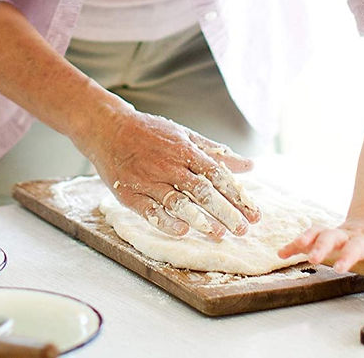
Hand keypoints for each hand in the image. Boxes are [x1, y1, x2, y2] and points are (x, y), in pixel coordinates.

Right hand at [83, 107, 260, 239]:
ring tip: (218, 234)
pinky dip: (166, 222)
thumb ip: (217, 152)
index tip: (254, 213)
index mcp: (186, 151)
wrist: (109, 129)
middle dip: (225, 212)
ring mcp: (148, 180)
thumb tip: (249, 165)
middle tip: (243, 229)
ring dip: (200, 220)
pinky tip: (182, 232)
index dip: (238, 195)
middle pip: (202, 192)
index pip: (218, 175)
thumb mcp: (186, 135)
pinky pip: (150, 211)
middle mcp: (169, 166)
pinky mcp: (129, 194)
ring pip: (178, 203)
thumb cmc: (152, 132)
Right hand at [278, 208, 363, 272]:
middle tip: (313, 258)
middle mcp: (346, 233)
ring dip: (304, 240)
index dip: (347, 256)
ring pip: (317, 233)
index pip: (356, 246)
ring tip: (290, 250)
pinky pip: (308, 237)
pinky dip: (295, 245)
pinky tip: (282, 253)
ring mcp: (334, 234)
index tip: (339, 268)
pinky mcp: (324, 236)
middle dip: (321, 246)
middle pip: (331, 236)